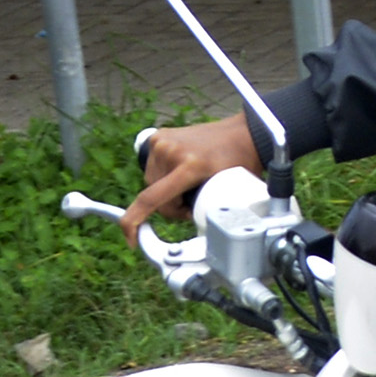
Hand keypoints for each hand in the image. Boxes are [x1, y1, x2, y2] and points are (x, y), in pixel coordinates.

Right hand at [124, 114, 260, 239]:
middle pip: (155, 199)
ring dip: (166, 193)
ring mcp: (161, 142)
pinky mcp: (157, 138)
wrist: (243, 134)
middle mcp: (170, 151)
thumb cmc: (240, 163)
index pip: (151, 199)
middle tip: (194, 200)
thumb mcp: (230, 193)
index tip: (132, 241)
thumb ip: (212, 215)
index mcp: (190, 166)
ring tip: (189, 184)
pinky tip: (180, 173)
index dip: (134, 223)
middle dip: (172, 208)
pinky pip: (151, 170)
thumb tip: (204, 242)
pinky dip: (163, 177)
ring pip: (150, 185)